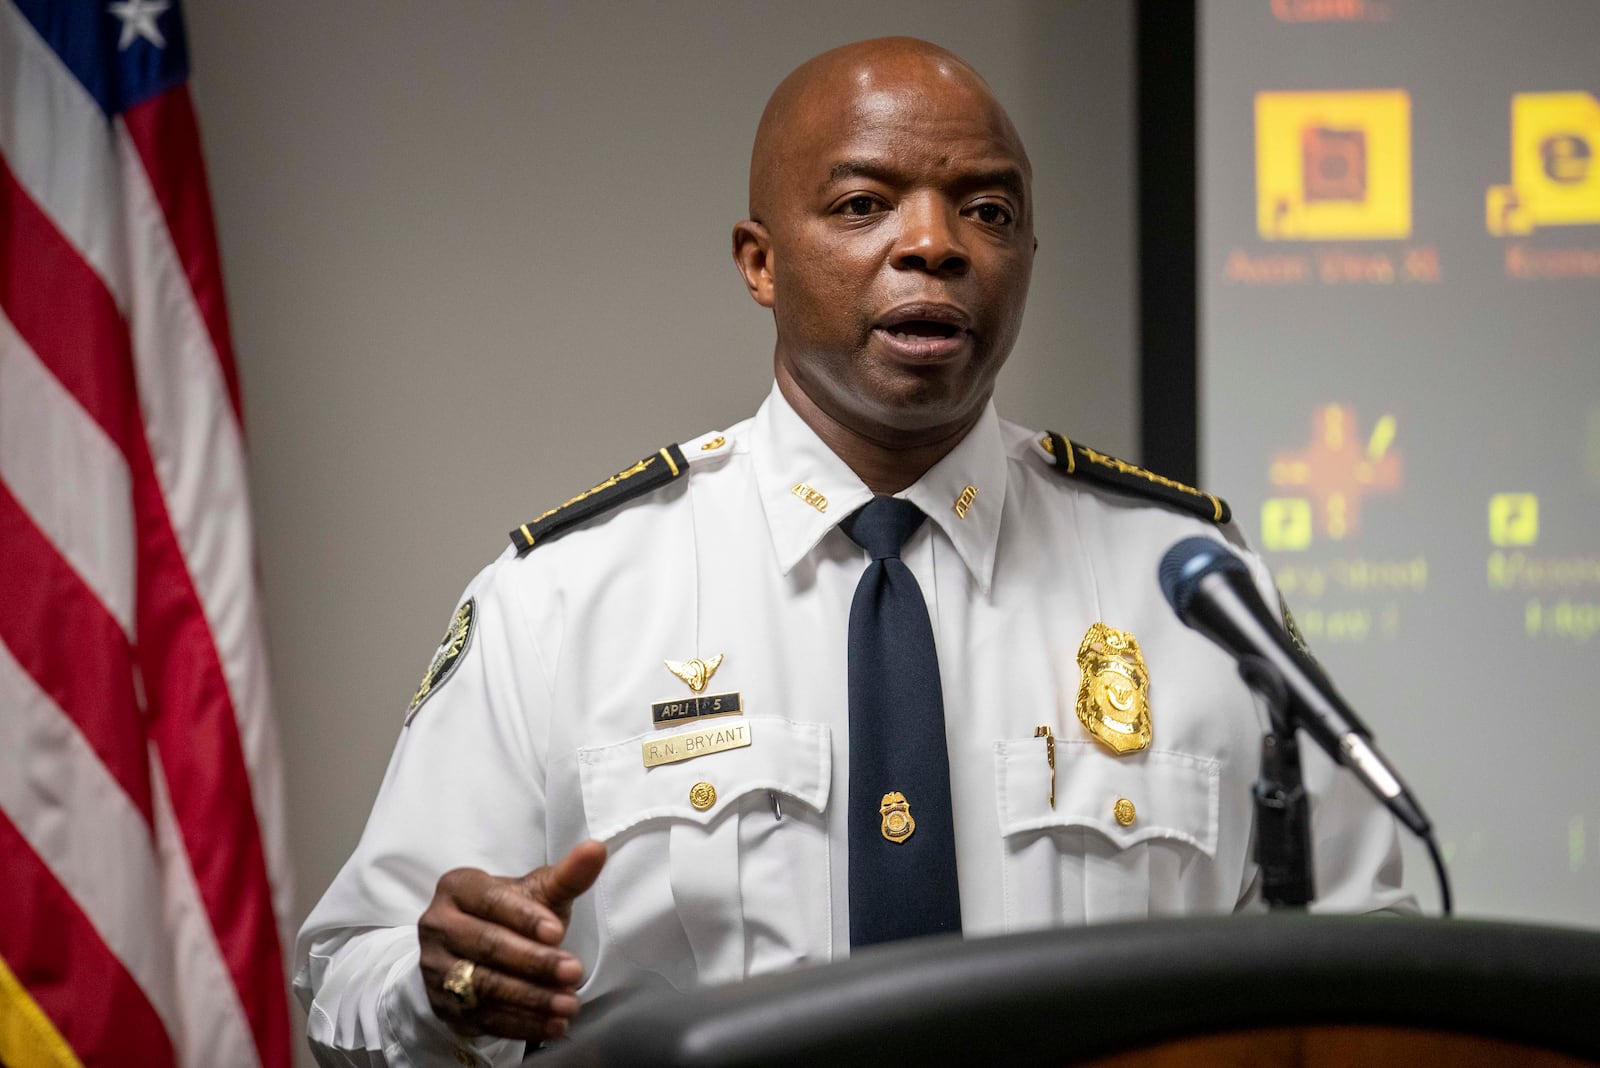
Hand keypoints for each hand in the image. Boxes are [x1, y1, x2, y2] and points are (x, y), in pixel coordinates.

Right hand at [418, 840, 606, 1042]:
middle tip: (574, 972)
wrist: (475, 950)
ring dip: (531, 998)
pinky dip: (521, 1023)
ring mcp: (436, 967)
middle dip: (534, 962)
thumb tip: (597, 849)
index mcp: (457, 888)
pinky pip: (483, 1017)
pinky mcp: (443, 1004)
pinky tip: (553, 1024)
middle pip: (487, 946)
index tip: (558, 932)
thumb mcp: (537, 892)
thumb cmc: (510, 913)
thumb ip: (566, 875)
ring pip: (485, 985)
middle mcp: (438, 925)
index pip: (490, 901)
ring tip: (569, 1002)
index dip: (524, 918)